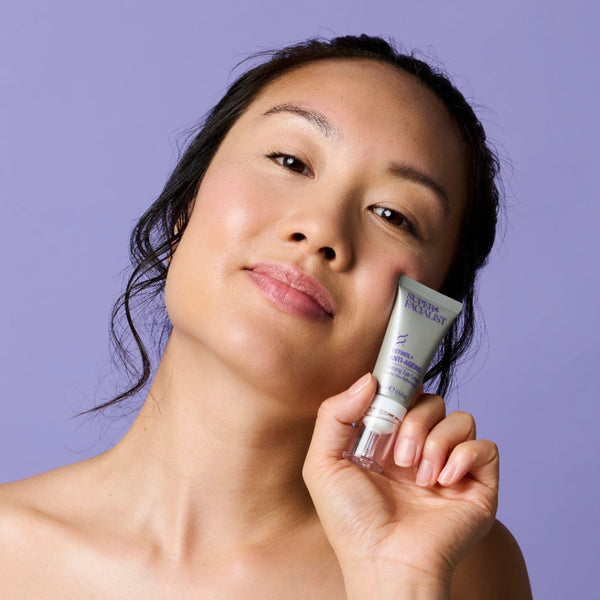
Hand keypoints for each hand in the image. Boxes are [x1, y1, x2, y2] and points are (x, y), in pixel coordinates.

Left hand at [303, 373, 498, 597]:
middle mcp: (420, 451)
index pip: (403, 396)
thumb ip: (335, 414)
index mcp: (388, 442)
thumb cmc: (351, 521)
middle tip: (400, 457)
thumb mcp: (324, 462)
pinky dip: (465, 457)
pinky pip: (486, 447)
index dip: (399, 391)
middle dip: (415, 422)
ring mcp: (449, 467)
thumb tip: (370, 379)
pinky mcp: (477, 486)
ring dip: (437, 441)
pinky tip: (442, 482)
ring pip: (461, 419)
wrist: (384, 564)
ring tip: (420, 476)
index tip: (389, 399)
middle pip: (433, 401)